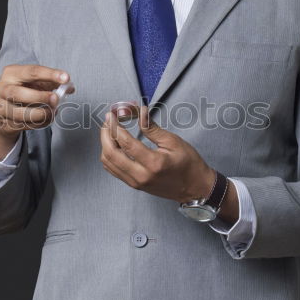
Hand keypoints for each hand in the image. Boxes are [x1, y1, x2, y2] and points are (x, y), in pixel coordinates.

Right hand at [0, 64, 74, 154]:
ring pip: (20, 114)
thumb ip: (53, 82)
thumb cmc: (24, 90)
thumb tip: (69, 87)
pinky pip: (24, 125)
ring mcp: (2, 107)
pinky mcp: (5, 123)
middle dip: (40, 97)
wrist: (6, 108)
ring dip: (41, 114)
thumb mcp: (37, 82)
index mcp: (11, 73)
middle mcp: (2, 89)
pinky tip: (48, 118)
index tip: (66, 78)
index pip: (31, 72)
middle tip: (56, 99)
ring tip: (54, 111)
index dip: (49, 74)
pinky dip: (40, 123)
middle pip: (18, 93)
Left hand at [99, 105, 215, 203]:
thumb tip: (140, 112)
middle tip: (107, 121)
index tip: (111, 115)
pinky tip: (113, 144)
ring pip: (108, 163)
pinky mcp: (134, 185)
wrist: (194, 187)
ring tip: (109, 130)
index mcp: (153, 163)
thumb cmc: (188, 164)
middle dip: (105, 134)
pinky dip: (109, 156)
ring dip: (105, 144)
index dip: (115, 127)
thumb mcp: (173, 142)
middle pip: (111, 154)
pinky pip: (113, 170)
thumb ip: (152, 128)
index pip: (126, 143)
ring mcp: (136, 182)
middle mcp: (141, 175)